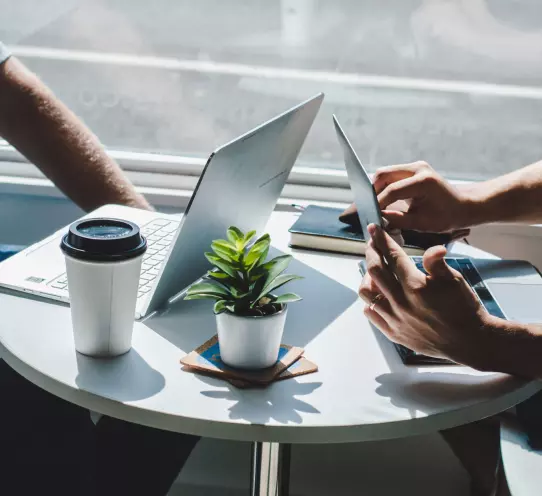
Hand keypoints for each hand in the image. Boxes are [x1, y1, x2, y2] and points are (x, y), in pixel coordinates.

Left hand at [358, 224, 491, 366]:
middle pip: (374, 271)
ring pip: (367, 293)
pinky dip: (370, 301)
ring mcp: (395, 319)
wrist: (470, 342)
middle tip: (372, 244)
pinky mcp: (394, 333)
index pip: (392, 256)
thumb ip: (437, 263)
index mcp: (416, 286)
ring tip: (375, 271)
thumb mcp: (455, 280)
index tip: (374, 228)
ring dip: (367, 278)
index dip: (381, 240)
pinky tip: (378, 294)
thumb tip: (434, 247)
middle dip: (371, 253)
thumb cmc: (464, 308)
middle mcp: (401, 303)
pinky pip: (371, 314)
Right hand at [374, 161, 471, 231]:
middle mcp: (418, 168)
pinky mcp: (413, 169)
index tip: (370, 215)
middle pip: (383, 174)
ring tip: (377, 205)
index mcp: (423, 182)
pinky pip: (392, 175)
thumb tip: (378, 217)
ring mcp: (416, 166)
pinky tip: (385, 200)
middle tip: (370, 208)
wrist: (464, 206)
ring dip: (378, 188)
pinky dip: (385, 186)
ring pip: (385, 173)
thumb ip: (398, 220)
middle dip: (373, 191)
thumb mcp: (422, 223)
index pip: (391, 190)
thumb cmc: (447, 217)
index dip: (378, 203)